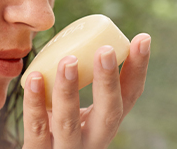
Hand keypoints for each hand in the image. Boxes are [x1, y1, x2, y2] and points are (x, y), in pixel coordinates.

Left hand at [22, 33, 150, 148]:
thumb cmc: (56, 129)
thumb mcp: (73, 110)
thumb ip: (75, 84)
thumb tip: (76, 37)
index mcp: (104, 123)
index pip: (129, 96)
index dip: (137, 69)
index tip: (142, 38)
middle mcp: (93, 140)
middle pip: (108, 114)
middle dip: (108, 81)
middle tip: (106, 50)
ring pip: (69, 122)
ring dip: (69, 90)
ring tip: (68, 61)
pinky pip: (36, 128)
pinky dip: (35, 102)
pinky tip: (33, 77)